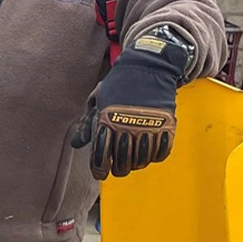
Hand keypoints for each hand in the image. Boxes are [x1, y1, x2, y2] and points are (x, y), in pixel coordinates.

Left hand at [72, 29, 192, 179]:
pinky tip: (150, 154)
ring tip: (134, 162)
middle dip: (119, 170)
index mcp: (108, 120)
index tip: (100, 175)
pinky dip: (155, 156)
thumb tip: (76, 144)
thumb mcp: (98, 100)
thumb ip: (88, 124)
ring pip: (142, 159)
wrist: (148, 66)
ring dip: (137, 164)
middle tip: (118, 169)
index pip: (102, 154)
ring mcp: (148, 126)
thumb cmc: (119, 84)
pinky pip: (161, 150)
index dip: (100, 169)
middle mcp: (127, 125)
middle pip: (123, 161)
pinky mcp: (166, 124)